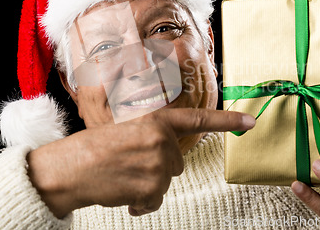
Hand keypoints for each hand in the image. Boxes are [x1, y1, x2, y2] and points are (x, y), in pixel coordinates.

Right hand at [27, 108, 255, 217]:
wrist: (68, 168)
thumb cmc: (93, 149)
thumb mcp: (128, 131)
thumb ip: (154, 138)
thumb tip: (169, 159)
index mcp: (156, 120)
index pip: (199, 119)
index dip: (228, 120)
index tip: (251, 121)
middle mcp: (162, 139)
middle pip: (177, 162)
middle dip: (158, 167)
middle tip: (130, 163)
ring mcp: (159, 163)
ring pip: (166, 182)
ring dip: (147, 186)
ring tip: (122, 176)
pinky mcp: (153, 186)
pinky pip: (155, 200)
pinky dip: (141, 202)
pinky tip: (123, 192)